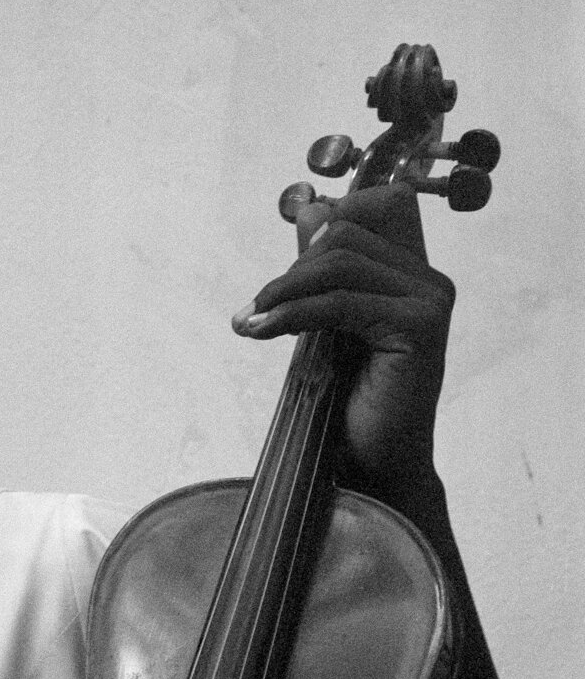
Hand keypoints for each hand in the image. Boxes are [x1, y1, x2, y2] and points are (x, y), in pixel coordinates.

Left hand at [231, 185, 454, 511]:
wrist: (368, 470)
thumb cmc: (344, 407)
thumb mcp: (324, 327)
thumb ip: (320, 273)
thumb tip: (308, 208)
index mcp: (409, 276)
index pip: (365, 211)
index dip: (318, 228)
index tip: (277, 279)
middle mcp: (427, 281)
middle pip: (345, 232)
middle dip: (288, 270)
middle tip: (250, 312)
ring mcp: (430, 300)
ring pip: (340, 260)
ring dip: (282, 290)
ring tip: (249, 323)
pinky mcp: (420, 327)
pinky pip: (342, 301)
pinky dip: (294, 313)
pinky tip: (262, 332)